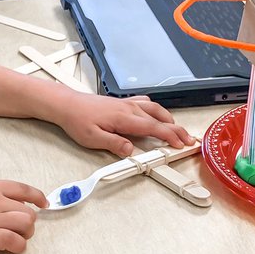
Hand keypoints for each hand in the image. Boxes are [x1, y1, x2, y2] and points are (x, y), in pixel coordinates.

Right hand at [0, 180, 47, 253]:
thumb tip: (4, 205)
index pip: (22, 188)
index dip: (37, 197)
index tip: (43, 204)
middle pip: (28, 211)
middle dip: (29, 223)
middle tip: (20, 231)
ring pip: (25, 224)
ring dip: (25, 235)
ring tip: (13, 240)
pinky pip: (13, 240)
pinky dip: (17, 246)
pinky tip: (9, 248)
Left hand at [51, 92, 196, 157]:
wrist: (67, 104)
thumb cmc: (77, 120)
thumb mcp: (92, 138)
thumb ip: (114, 144)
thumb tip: (130, 150)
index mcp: (124, 118)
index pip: (153, 128)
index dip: (170, 136)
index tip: (181, 144)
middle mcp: (128, 108)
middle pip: (159, 119)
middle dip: (176, 130)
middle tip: (187, 140)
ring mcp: (126, 104)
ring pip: (154, 109)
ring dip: (168, 119)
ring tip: (176, 129)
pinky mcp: (122, 103)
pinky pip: (144, 103)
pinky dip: (155, 109)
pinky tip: (156, 114)